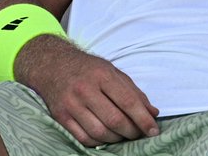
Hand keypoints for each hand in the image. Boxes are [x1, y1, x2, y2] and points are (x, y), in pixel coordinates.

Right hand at [16, 35, 159, 146]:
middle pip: (114, 120)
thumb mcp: (114, 72)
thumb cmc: (89, 69)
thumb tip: (153, 113)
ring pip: (99, 132)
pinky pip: (83, 138)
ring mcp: (71, 105)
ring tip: (124, 135)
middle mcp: (85, 90)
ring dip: (117, 139)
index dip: (143, 119)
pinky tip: (107, 136)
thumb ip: (134, 92)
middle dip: (132, 131)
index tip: (154, 130)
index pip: (128, 102)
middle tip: (140, 134)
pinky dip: (99, 142)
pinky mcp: (60, 117)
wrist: (53, 66)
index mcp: (103, 75)